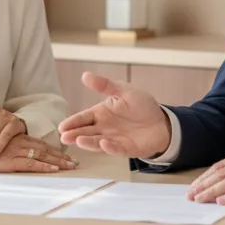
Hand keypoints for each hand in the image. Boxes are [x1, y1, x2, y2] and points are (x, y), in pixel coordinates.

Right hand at [0, 130, 77, 173]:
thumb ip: (0, 145)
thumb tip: (15, 151)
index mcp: (14, 138)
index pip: (38, 143)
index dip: (52, 149)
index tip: (65, 155)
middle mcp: (18, 142)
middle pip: (45, 149)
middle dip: (61, 156)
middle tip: (75, 163)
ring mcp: (15, 151)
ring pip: (42, 156)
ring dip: (58, 162)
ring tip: (71, 167)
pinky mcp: (10, 161)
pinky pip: (31, 164)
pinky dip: (44, 167)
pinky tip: (55, 170)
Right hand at [57, 71, 171, 158]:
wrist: (162, 122)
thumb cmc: (142, 106)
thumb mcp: (124, 91)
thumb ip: (105, 85)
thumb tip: (85, 75)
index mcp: (101, 113)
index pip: (83, 118)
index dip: (73, 122)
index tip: (62, 126)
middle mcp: (104, 128)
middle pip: (86, 132)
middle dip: (74, 134)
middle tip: (63, 137)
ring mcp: (114, 139)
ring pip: (97, 142)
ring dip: (88, 142)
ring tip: (78, 141)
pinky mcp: (126, 149)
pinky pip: (116, 149)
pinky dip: (109, 147)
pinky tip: (103, 143)